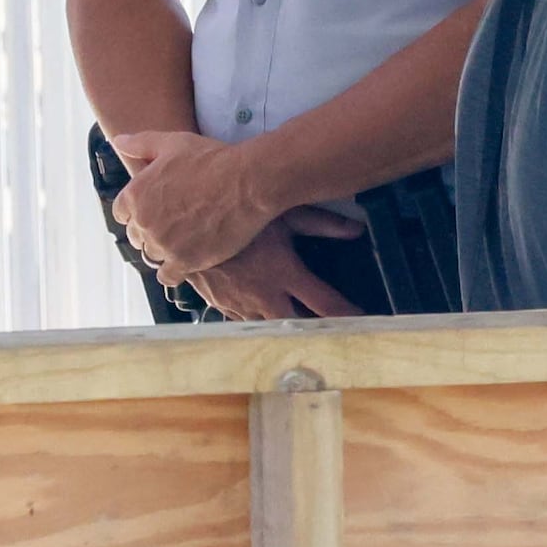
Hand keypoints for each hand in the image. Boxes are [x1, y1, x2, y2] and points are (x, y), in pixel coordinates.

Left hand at [109, 129, 278, 275]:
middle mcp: (144, 222)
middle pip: (137, 236)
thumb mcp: (173, 142)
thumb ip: (140, 143)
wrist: (248, 182)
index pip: (122, 214)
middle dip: (151, 231)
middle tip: (175, 225)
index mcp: (136, 195)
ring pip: (152, 255)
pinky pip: (167, 276)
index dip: (139, 211)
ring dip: (164, 250)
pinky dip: (173, 271)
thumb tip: (118, 141)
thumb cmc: (213, 159)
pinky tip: (186, 262)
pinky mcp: (184, 261)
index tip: (156, 210)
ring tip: (185, 242)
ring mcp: (163, 244)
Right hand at [193, 228, 362, 322]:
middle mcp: (264, 295)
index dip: (346, 314)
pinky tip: (264, 317)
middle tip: (332, 332)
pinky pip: (244, 322)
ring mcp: (240, 304)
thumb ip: (323, 223)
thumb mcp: (283, 214)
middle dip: (314, 331)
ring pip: (269, 328)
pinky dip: (256, 322)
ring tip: (301, 329)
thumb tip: (358, 229)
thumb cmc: (236, 214)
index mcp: (284, 274)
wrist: (184, 225)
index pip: (324, 303)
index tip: (362, 320)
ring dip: (284, 328)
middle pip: (297, 326)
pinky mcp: (220, 305)